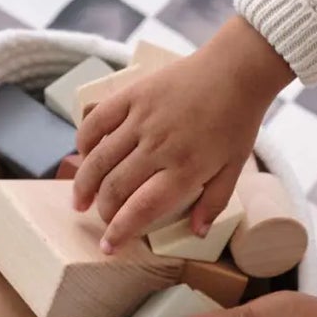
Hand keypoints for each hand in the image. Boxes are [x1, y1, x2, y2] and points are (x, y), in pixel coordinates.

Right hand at [72, 18, 292, 251]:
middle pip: (116, 188)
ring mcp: (142, 119)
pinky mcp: (133, 96)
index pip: (142, 209)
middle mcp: (159, 147)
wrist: (236, 70)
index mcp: (186, 169)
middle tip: (100, 219)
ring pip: (99, 159)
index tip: (109, 246)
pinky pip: (97, 122)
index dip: (120, 231)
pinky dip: (84, 141)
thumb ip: (214, 202)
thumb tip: (196, 232)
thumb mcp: (235, 167)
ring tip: (79, 200)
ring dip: (84, 184)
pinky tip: (83, 156)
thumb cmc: (237, 121)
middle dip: (103, 211)